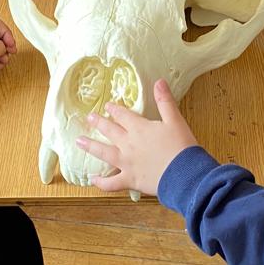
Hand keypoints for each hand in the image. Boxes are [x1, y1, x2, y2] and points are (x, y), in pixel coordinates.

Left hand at [78, 80, 199, 197]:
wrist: (184, 173)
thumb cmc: (182, 146)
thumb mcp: (175, 120)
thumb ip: (165, 101)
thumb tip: (159, 81)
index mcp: (139, 128)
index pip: (123, 115)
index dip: (114, 110)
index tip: (107, 106)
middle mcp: (129, 144)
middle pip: (110, 131)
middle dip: (99, 123)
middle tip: (89, 117)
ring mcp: (127, 163)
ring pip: (104, 153)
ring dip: (90, 146)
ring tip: (79, 141)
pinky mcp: (130, 180)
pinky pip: (111, 183)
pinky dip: (101, 182)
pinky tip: (93, 179)